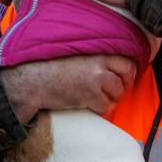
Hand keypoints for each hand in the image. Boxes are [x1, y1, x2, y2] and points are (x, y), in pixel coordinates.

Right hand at [1, 55, 138, 122]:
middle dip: (124, 86)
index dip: (129, 72)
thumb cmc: (50, 68)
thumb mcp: (76, 55)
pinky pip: (105, 107)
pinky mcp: (89, 96)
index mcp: (96, 53)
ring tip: (96, 98)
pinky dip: (99, 109)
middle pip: (127, 76)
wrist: (33, 81)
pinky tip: (88, 104)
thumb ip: (95, 59)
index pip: (126, 61)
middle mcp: (99, 65)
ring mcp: (95, 81)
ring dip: (110, 99)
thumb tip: (112, 67)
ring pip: (118, 94)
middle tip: (116, 92)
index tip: (124, 78)